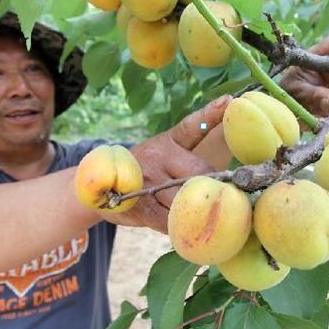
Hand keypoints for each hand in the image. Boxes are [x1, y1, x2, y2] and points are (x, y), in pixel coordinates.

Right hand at [106, 95, 232, 232]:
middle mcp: (158, 156)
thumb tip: (224, 174)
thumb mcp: (163, 155)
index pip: (192, 126)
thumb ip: (189, 161)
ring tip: (205, 218)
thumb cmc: (145, 171)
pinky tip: (182, 227)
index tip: (228, 101)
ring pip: (186, 199)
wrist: (100, 186)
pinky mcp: (142, 206)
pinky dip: (180, 227)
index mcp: (168, 141)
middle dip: (213, 188)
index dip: (211, 113)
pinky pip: (171, 221)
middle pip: (199, 173)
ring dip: (197, 211)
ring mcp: (148, 180)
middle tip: (225, 198)